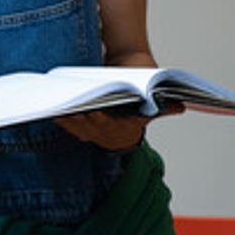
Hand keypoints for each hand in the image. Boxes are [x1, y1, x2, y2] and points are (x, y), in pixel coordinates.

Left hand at [55, 103, 182, 149]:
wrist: (127, 117)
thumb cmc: (140, 103)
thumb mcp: (153, 104)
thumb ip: (164, 106)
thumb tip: (180, 106)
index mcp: (127, 126)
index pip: (114, 125)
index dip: (103, 120)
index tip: (95, 113)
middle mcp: (109, 132)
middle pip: (94, 126)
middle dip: (82, 118)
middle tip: (72, 108)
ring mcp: (95, 131)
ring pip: (80, 128)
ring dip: (70, 120)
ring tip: (61, 109)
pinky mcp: (83, 127)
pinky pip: (71, 126)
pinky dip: (63, 120)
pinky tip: (54, 111)